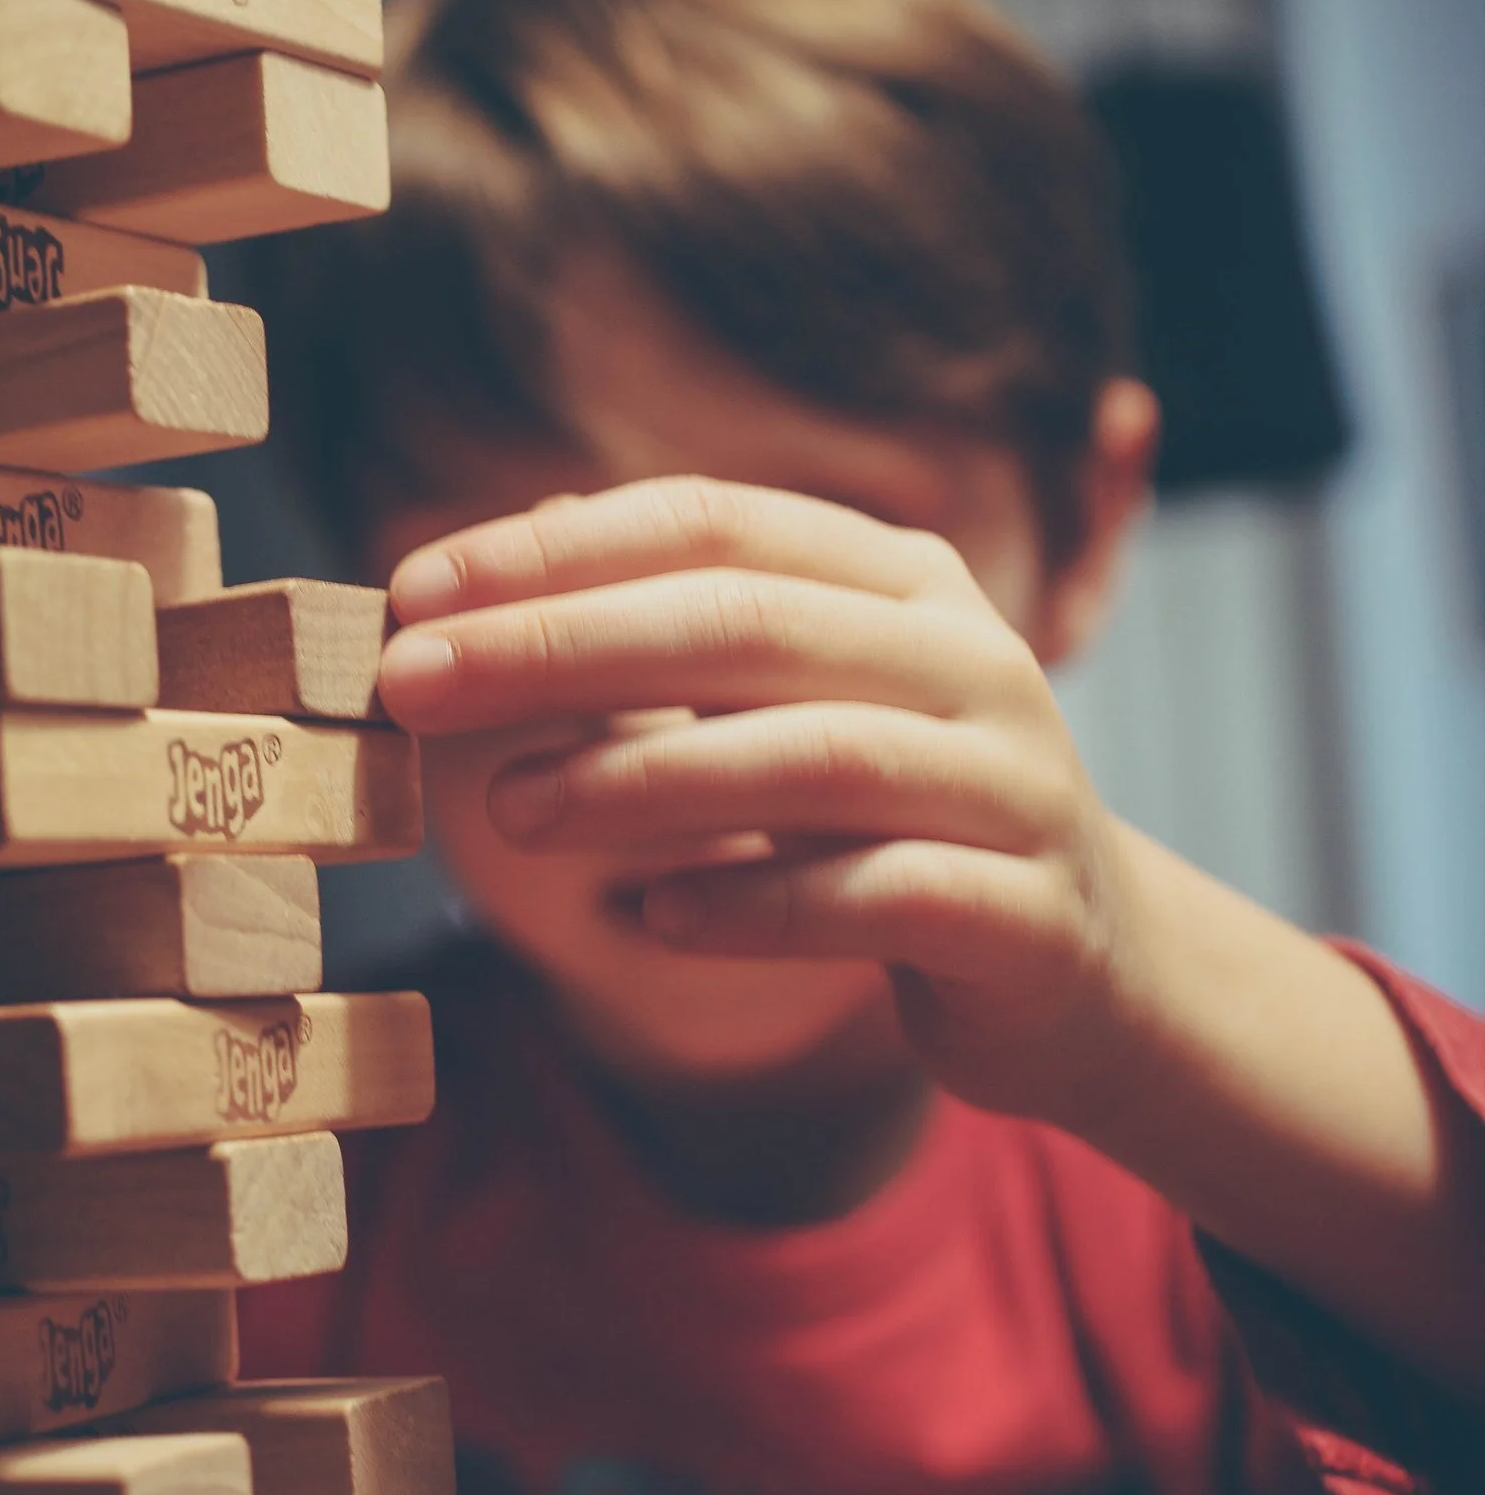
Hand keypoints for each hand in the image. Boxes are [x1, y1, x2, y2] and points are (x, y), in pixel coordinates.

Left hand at [377, 476, 1140, 1121]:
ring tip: (508, 809)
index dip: (552, 550)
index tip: (409, 589)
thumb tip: (506, 558)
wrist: (1086, 972)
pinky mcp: (1024, 916)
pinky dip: (751, 904)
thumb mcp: (792, 702)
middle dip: (559, 645)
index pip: (710, 522)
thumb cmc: (891, 820)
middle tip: (413, 682)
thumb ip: (675, 631)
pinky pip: (875, 899)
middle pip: (745, 622)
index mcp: (901, 580)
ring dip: (639, 777)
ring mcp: (1011, 785)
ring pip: (813, 758)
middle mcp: (969, 659)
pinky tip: (648, 919)